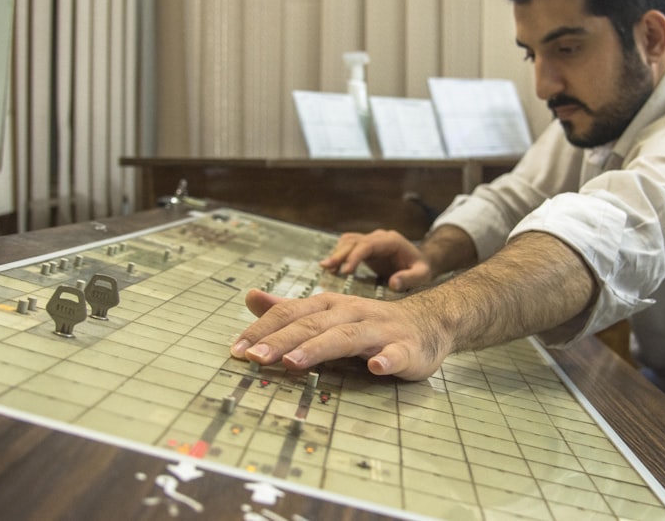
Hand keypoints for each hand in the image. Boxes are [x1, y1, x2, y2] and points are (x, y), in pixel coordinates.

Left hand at [230, 288, 450, 380]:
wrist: (427, 323)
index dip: (264, 329)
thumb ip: (290, 309)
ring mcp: (380, 330)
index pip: (292, 313)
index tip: (237, 349)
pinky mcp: (406, 349)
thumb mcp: (328, 312)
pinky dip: (386, 359)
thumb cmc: (369, 322)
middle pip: (313, 324)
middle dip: (282, 340)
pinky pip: (396, 354)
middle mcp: (352, 313)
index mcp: (331, 305)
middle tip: (254, 358)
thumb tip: (250, 297)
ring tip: (293, 363)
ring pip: (347, 337)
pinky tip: (376, 368)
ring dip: (319, 348)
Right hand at [319, 230, 433, 290]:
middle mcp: (379, 238)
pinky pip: (348, 247)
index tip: (346, 271)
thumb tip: (393, 283)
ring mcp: (371, 241)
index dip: (355, 256)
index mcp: (391, 241)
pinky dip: (338, 255)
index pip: (368, 244)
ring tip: (326, 268)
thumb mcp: (422, 274)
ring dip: (336, 253)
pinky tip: (331, 268)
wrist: (421, 262)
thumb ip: (410, 278)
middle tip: (328, 268)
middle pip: (354, 241)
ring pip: (348, 241)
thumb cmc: (422, 268)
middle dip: (340, 254)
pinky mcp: (366, 248)